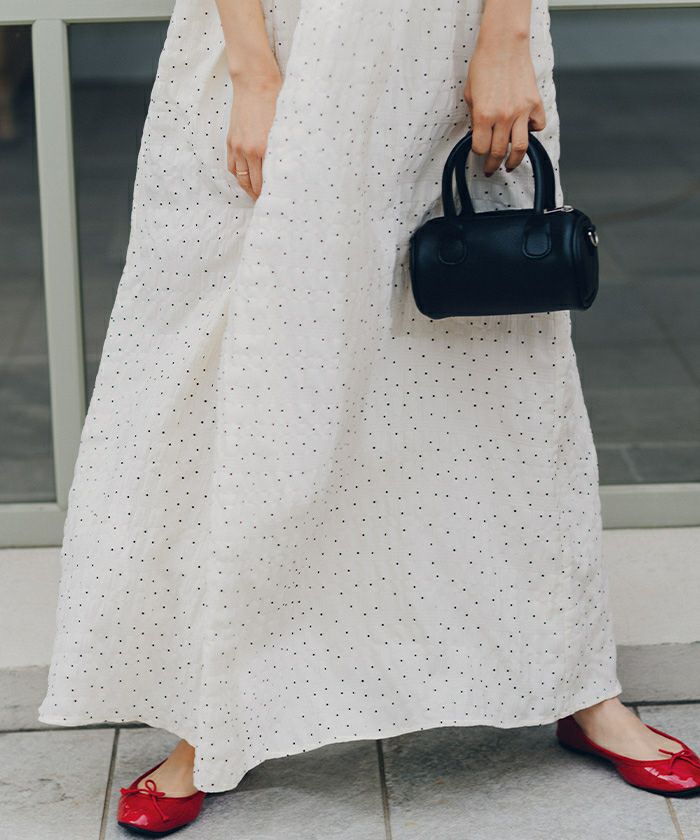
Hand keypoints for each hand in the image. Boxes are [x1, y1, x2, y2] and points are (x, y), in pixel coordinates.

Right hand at [227, 72, 281, 199]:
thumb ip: (282, 150)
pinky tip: (245, 177)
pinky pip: (232, 164)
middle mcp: (247, 150)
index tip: (274, 202)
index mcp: (262, 149)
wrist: (255, 82)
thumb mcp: (283, 128)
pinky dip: (238, 174)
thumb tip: (288, 168)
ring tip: (255, 194)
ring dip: (246, 187)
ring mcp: (236, 145)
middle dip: (257, 196)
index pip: (263, 182)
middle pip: (249, 183)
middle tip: (265, 203)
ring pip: (239, 176)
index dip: (267, 195)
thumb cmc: (275, 102)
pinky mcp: (231, 139)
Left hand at [463, 35, 545, 175]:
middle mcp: (503, 117)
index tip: (477, 154)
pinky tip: (526, 131)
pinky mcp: (535, 104)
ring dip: (514, 161)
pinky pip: (537, 127)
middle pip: (499, 153)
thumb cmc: (484, 65)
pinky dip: (533, 131)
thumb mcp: (469, 94)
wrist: (504, 44)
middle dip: (492, 165)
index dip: (477, 153)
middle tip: (490, 169)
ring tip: (509, 166)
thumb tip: (478, 134)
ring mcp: (521, 111)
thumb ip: (474, 117)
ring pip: (520, 148)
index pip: (480, 148)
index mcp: (483, 115)